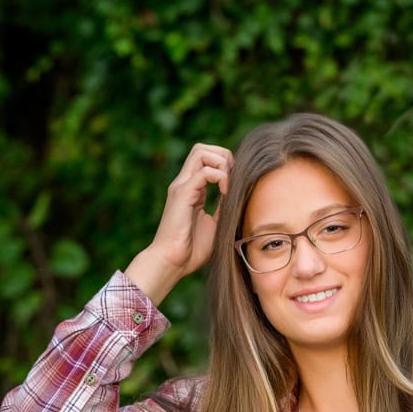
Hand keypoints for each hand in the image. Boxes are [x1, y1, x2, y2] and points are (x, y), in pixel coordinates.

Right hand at [125, 143, 232, 301]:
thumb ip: (223, 208)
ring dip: (221, 163)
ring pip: (201, 152)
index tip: (236, 184)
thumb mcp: (215, 224)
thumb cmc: (191, 250)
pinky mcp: (182, 194)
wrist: (172, 263)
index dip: (225, 164)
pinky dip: (220, 177)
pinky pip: (204, 172)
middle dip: (223, 156)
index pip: (206, 159)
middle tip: (233, 179)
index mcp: (191, 189)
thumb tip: (240, 197)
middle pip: (202, 148)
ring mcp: (182, 186)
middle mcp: (184, 183)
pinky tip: (226, 194)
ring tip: (228, 186)